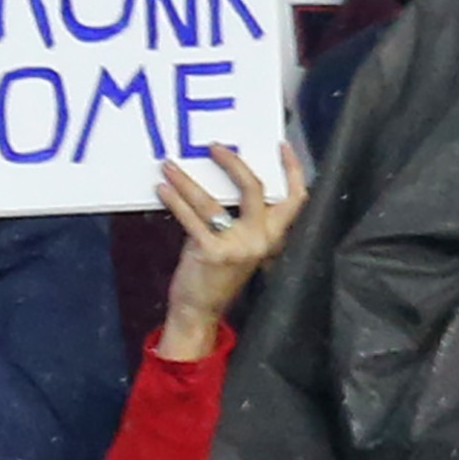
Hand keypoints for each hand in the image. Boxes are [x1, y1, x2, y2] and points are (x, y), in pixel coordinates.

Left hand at [153, 142, 307, 356]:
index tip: (281, 146)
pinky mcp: (213, 253)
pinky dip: (175, 201)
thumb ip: (238, 218)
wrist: (199, 313)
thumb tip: (219, 179)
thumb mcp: (237, 244)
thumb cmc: (215, 275)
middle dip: (234, 163)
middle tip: (214, 147)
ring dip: (187, 181)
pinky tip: (162, 189)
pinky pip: (192, 218)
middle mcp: (260, 240)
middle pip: (254, 188)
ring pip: (212, 201)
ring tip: (170, 167)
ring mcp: (238, 247)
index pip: (295, 199)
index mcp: (272, 237)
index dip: (292, 170)